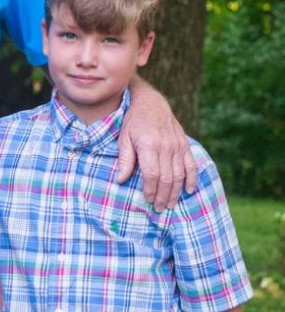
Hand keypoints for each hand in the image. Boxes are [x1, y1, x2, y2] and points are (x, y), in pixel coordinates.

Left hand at [115, 85, 196, 209]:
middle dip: (163, 196)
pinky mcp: (184, 144)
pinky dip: (191, 179)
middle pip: (167, 178)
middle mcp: (166, 146)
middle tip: (159, 208)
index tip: (148, 200)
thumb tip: (120, 180)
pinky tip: (188, 190)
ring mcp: (177, 146)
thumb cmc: (133, 122)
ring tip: (170, 204)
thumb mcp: (124, 138)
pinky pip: (191, 165)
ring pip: (180, 174)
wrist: (150, 103)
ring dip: (175, 192)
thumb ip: (124, 159)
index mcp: (149, 145)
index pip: (152, 174)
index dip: (151, 190)